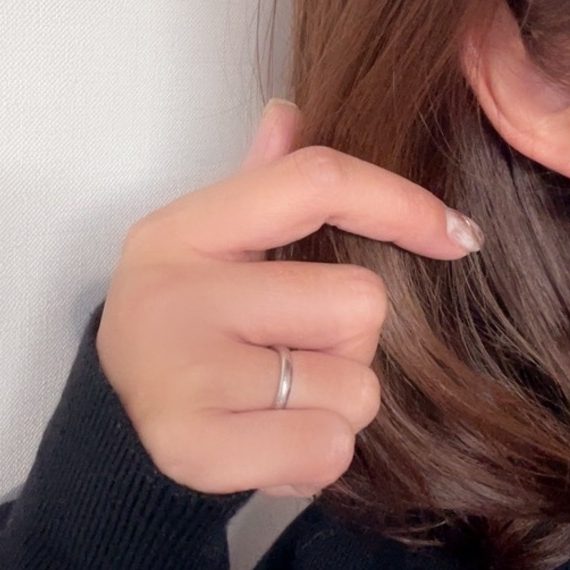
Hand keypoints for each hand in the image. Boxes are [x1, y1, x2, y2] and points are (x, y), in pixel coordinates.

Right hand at [94, 99, 483, 497]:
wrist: (111, 426)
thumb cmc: (183, 327)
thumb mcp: (205, 249)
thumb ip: (256, 187)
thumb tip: (289, 112)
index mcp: (181, 230)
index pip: (314, 181)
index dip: (401, 203)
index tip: (458, 235)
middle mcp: (174, 293)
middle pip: (359, 301)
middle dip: (351, 343)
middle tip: (292, 357)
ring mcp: (180, 371)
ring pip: (354, 388)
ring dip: (334, 407)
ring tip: (275, 407)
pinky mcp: (192, 445)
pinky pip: (327, 448)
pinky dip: (314, 458)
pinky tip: (267, 444)